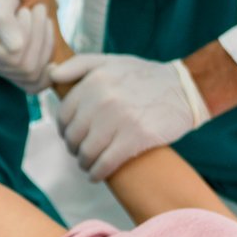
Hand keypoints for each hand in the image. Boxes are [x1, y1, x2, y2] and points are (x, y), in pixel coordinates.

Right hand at [0, 0, 56, 92]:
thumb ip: (3, 20)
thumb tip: (15, 48)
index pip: (9, 55)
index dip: (24, 33)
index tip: (26, 9)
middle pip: (23, 68)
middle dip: (38, 36)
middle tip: (39, 9)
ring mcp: (0, 73)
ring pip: (33, 75)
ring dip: (46, 43)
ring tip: (44, 20)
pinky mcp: (15, 77)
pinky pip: (37, 84)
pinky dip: (48, 63)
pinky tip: (47, 42)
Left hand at [50, 53, 209, 180]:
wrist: (185, 89)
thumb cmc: (144, 77)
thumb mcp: (111, 61)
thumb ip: (79, 65)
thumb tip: (51, 74)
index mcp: (95, 80)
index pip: (64, 114)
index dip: (64, 129)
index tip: (70, 135)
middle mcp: (103, 99)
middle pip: (73, 135)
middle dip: (74, 147)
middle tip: (81, 151)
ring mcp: (119, 119)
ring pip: (86, 152)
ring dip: (84, 163)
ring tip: (88, 164)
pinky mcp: (135, 138)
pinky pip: (105, 164)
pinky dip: (96, 173)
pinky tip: (96, 175)